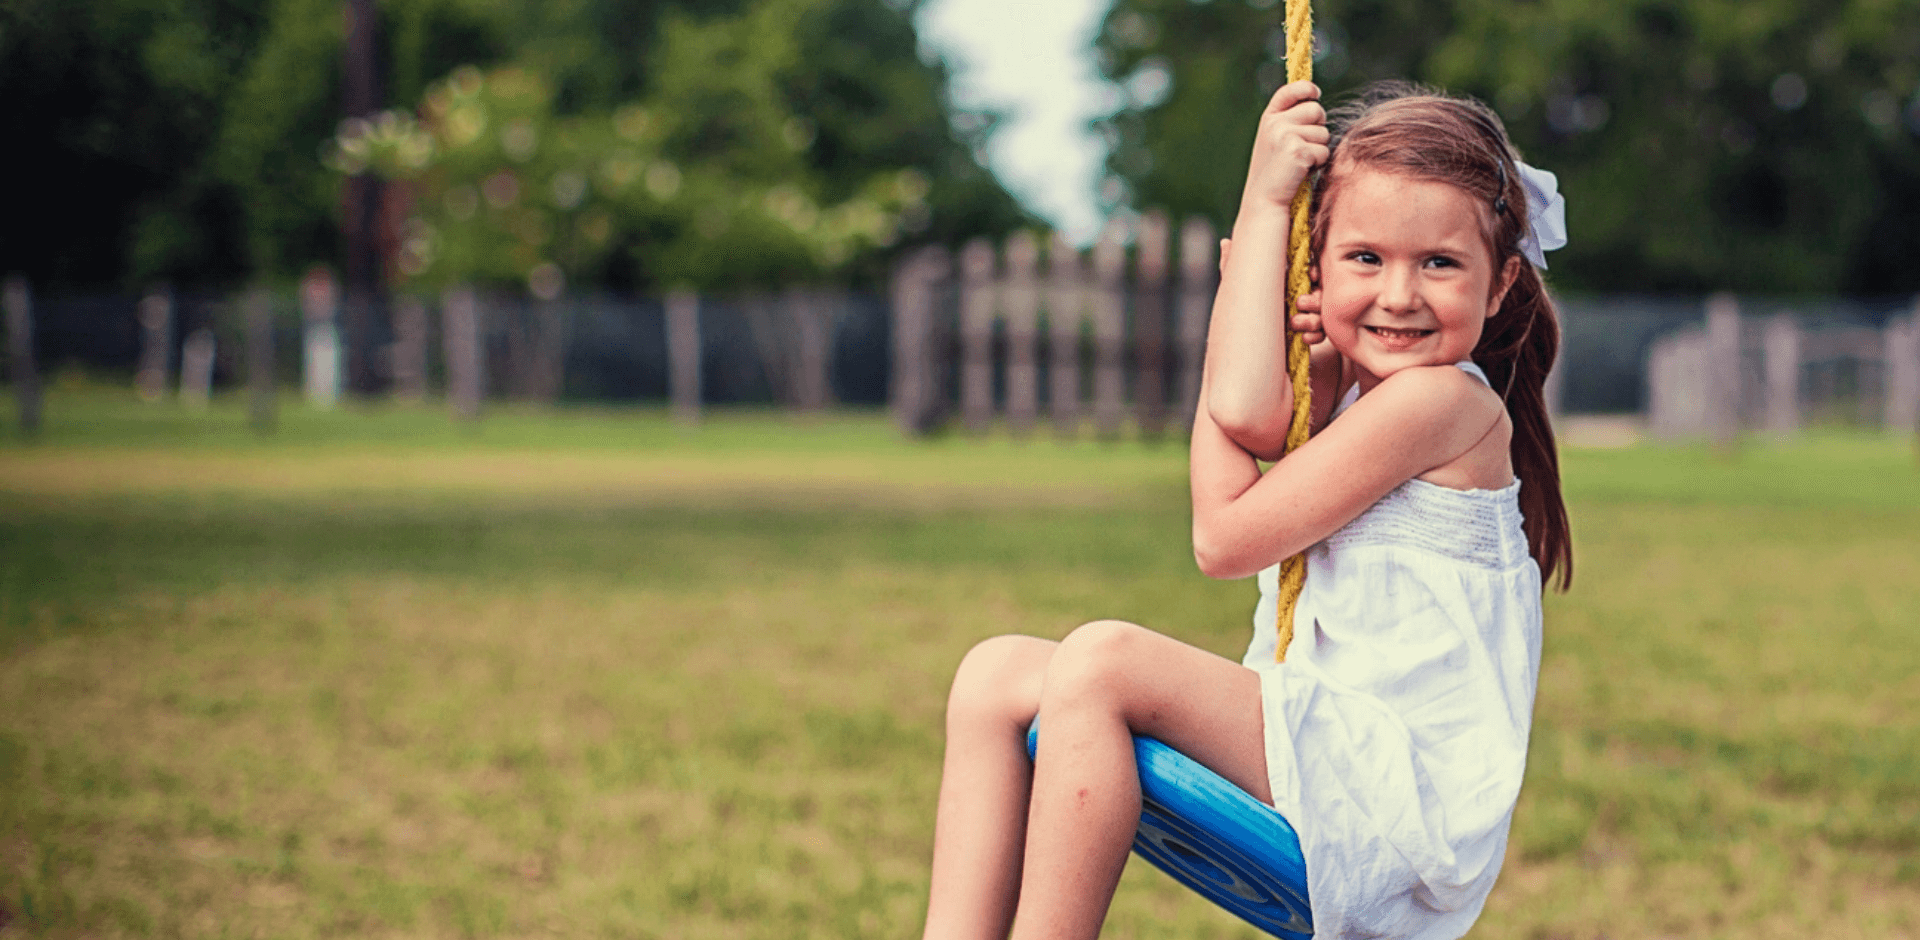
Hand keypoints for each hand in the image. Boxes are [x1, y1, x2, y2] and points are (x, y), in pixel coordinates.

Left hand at [1219, 238, 1325, 345]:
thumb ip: (1232, 267)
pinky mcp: (1305, 337)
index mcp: (1284, 284)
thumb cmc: (1237, 316)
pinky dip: (1314, 336)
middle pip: (1319, 293)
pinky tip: (1303, 338)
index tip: (1311, 276)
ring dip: (1313, 319)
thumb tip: (1225, 242)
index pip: (1308, 273)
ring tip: (1294, 323)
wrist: (1242, 349)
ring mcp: (1303, 319)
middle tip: (1298, 303)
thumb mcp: (1236, 288)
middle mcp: (1297, 300)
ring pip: (1321, 314)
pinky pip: (1320, 334)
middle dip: (1314, 299)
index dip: (1313, 273)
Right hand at [1240, 81, 1328, 215]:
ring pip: (1323, 132)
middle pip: (1316, 110)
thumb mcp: (1276, 140)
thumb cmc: (1276, 173)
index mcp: (1269, 118)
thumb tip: (1316, 101)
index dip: (1307, 89)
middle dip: (1318, 127)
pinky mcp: (1297, 150)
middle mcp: (1275, 123)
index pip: (1291, 90)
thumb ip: (1290, 121)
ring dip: (1318, 148)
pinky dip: (1318, 163)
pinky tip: (1302, 171)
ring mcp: (1285, 135)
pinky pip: (1324, 151)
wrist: (1264, 201)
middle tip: (1304, 146)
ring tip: (1299, 162)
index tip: (1315, 93)